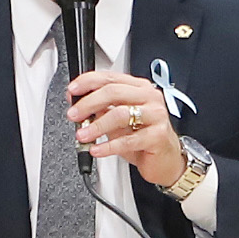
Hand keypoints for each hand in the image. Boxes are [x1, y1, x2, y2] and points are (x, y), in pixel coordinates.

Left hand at [64, 69, 190, 187]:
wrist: (166, 160)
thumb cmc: (143, 137)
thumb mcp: (119, 121)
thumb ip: (102, 109)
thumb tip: (78, 105)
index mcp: (139, 88)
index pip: (110, 77)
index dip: (88, 82)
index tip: (72, 91)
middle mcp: (149, 98)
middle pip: (114, 92)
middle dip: (88, 103)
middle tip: (74, 115)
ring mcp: (156, 115)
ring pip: (120, 114)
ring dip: (97, 126)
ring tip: (83, 135)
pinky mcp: (158, 136)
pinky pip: (128, 140)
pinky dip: (108, 146)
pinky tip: (96, 149)